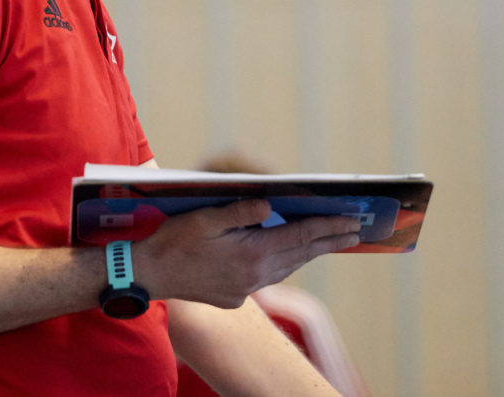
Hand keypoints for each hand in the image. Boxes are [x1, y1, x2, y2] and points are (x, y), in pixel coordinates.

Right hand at [132, 199, 359, 308]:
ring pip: (286, 268)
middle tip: (354, 231)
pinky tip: (286, 257)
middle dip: (328, 241)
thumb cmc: (172, 240)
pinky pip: (267, 278)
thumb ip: (240, 211)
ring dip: (308, 254)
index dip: (327, 227)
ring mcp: (244, 290)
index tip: (351, 221)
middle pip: (300, 255)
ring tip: (328, 242)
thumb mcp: (205, 218)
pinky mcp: (233, 298)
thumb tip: (270, 206)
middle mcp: (253, 275)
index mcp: (250, 253)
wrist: (148, 275)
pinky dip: (283, 264)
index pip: (300, 237)